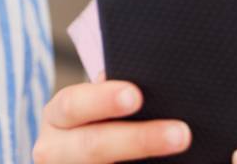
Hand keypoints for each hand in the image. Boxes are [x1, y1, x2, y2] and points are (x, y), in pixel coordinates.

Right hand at [33, 80, 191, 163]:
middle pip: (94, 145)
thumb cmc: (92, 124)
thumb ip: (109, 95)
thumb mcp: (88, 108)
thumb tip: (150, 80)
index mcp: (58, 116)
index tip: (136, 95)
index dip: (104, 100)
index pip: (74, 104)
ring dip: (147, 163)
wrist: (73, 158)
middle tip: (181, 133)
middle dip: (139, 139)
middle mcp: (55, 149)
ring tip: (180, 146)